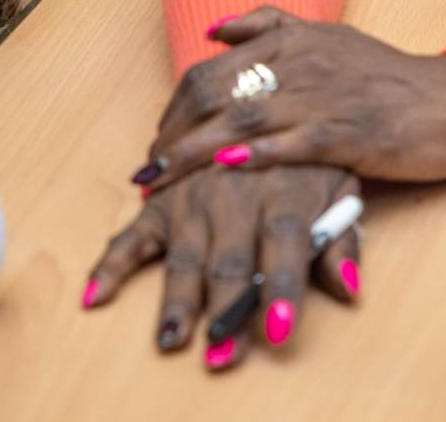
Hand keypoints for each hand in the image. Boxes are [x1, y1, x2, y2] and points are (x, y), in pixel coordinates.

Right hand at [82, 164, 360, 371]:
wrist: (257, 90)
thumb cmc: (303, 152)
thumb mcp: (339, 182)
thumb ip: (342, 239)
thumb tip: (350, 288)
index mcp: (284, 194)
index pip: (285, 247)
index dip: (283, 289)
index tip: (282, 331)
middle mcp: (235, 195)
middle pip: (230, 259)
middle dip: (225, 310)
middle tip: (220, 354)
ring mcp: (193, 196)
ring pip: (184, 255)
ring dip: (176, 300)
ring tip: (170, 339)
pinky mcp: (162, 198)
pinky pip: (132, 234)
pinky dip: (111, 266)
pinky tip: (96, 295)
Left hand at [137, 7, 445, 190]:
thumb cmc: (386, 77)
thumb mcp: (328, 36)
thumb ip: (270, 26)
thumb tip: (213, 30)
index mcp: (290, 39)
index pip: (210, 70)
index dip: (174, 106)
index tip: (156, 138)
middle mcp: (299, 62)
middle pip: (213, 93)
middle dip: (171, 134)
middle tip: (147, 168)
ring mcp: (323, 97)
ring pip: (240, 120)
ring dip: (192, 153)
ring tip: (160, 181)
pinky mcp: (349, 133)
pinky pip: (290, 143)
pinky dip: (253, 154)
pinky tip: (224, 168)